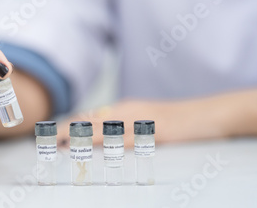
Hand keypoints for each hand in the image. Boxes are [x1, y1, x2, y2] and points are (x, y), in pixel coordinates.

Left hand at [57, 99, 225, 147]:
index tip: (51, 134)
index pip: (90, 118)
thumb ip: (124, 127)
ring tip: (61, 143)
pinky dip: (109, 143)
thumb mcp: (145, 122)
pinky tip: (98, 147)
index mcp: (124, 110)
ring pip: (104, 128)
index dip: (70, 126)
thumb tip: (103, 134)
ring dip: (82, 136)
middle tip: (48, 140)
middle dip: (68, 131)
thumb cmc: (176, 121)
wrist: (208, 114)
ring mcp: (140, 120)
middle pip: (91, 121)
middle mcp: (128, 112)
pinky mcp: (154, 130)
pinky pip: (127, 137)